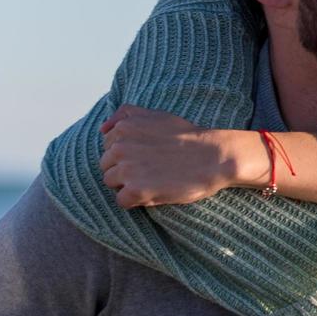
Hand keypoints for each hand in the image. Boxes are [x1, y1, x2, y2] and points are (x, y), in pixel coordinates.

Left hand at [99, 105, 239, 208]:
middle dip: (125, 169)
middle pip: (107, 166)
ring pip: (111, 183)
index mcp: (123, 127)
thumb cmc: (188, 137)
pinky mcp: (135, 190)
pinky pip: (121, 201)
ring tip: (153, 179)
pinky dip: (136, 200)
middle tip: (152, 168)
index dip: (128, 153)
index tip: (148, 155)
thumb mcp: (156, 115)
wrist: (214, 157)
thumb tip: (101, 129)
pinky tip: (154, 191)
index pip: (109, 147)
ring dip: (129, 184)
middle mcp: (120, 147)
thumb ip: (126, 115)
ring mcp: (126, 169)